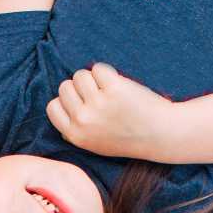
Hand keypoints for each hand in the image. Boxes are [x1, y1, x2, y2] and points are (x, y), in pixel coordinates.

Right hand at [46, 63, 176, 159]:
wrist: (159, 135)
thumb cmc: (127, 139)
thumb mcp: (94, 144)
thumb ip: (75, 130)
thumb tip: (61, 111)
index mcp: (75, 134)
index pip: (52, 107)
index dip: (66, 101)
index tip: (81, 103)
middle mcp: (83, 119)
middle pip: (65, 87)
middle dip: (79, 87)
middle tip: (98, 95)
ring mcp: (98, 103)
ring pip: (80, 75)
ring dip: (93, 77)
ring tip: (108, 89)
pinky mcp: (114, 88)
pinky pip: (99, 68)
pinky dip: (107, 72)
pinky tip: (117, 83)